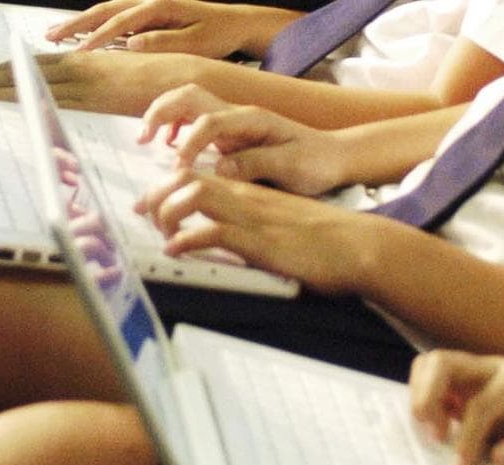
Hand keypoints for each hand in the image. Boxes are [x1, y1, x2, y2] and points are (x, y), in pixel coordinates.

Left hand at [0, 52, 210, 115]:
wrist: (185, 80)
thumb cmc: (158, 89)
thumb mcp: (120, 87)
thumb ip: (96, 96)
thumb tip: (74, 110)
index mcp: (83, 64)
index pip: (32, 68)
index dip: (2, 73)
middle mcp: (78, 68)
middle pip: (22, 72)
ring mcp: (83, 82)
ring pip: (28, 81)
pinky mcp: (92, 96)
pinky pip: (49, 96)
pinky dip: (21, 97)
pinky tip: (0, 102)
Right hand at [45, 0, 258, 56]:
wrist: (235, 23)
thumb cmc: (218, 33)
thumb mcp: (196, 41)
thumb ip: (163, 42)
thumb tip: (132, 45)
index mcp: (160, 5)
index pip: (123, 20)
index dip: (100, 36)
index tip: (81, 51)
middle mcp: (150, 1)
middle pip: (105, 9)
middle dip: (76, 24)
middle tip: (50, 36)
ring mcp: (147, 7)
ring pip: (106, 12)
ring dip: (80, 23)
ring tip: (55, 35)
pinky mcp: (147, 17)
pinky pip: (115, 20)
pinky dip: (94, 26)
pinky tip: (79, 37)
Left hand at [134, 170, 389, 294]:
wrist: (359, 247)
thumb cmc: (325, 241)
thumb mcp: (281, 224)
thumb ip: (254, 223)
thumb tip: (228, 238)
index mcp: (251, 191)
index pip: (199, 174)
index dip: (166, 186)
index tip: (149, 206)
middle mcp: (247, 196)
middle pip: (187, 176)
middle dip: (156, 194)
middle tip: (144, 218)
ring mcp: (252, 216)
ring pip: (193, 195)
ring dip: (167, 213)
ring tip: (161, 235)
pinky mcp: (259, 241)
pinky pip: (211, 232)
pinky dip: (186, 240)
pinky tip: (176, 252)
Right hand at [140, 85, 348, 194]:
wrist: (335, 157)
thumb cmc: (316, 163)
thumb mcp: (291, 167)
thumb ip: (255, 165)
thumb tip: (219, 169)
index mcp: (252, 120)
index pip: (208, 122)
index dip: (189, 144)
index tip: (179, 169)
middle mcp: (238, 115)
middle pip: (189, 96)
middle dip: (161, 112)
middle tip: (142, 138)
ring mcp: (233, 122)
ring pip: (189, 104)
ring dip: (164, 116)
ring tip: (146, 141)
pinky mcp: (231, 134)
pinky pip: (195, 121)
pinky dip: (176, 128)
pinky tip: (171, 147)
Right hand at [408, 350, 503, 464]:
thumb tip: (496, 455)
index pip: (480, 404)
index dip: (467, 439)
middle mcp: (495, 366)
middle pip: (442, 364)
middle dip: (428, 398)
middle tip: (434, 436)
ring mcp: (479, 371)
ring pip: (432, 364)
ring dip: (421, 395)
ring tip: (433, 431)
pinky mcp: (468, 382)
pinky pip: (432, 378)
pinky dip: (425, 399)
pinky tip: (438, 426)